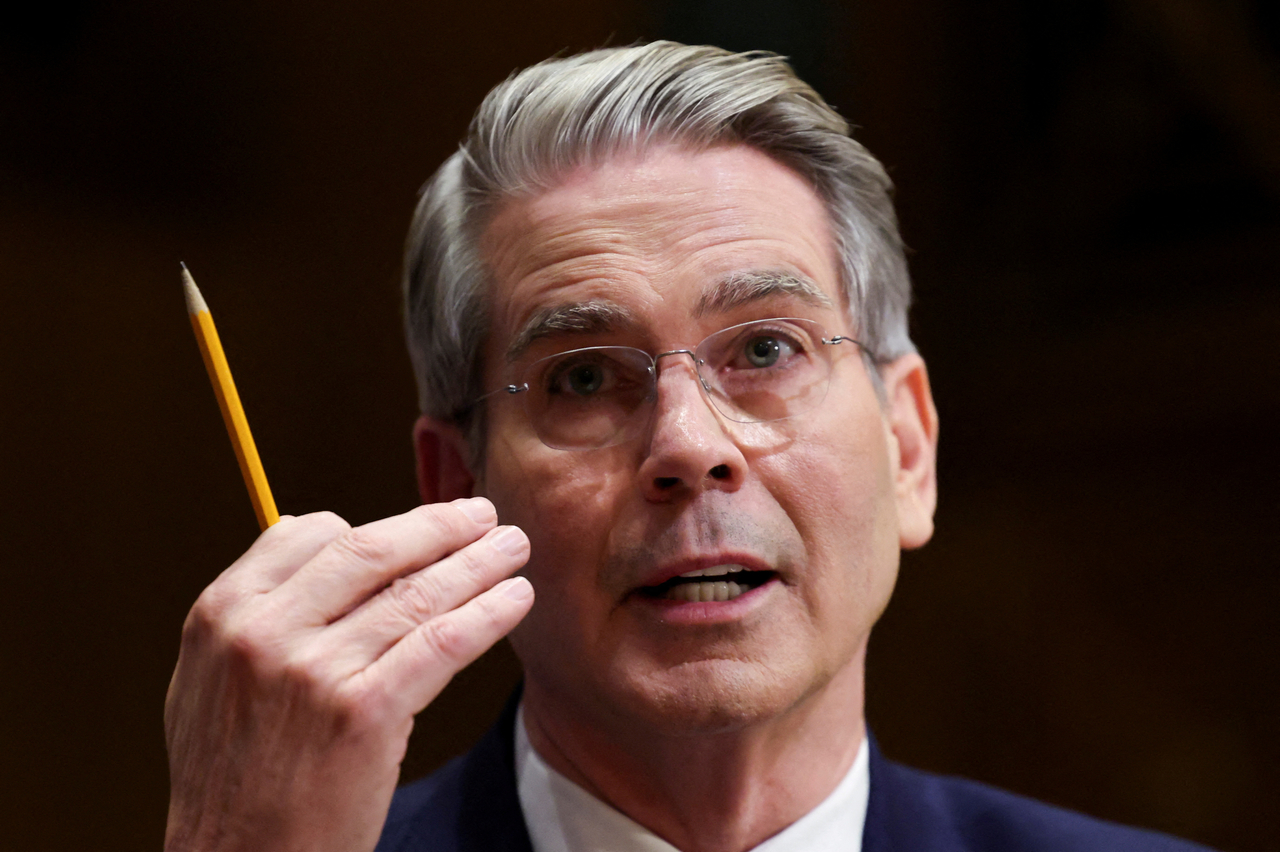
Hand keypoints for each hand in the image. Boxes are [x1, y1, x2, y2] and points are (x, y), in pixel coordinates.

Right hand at [163, 498, 532, 851]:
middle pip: (371, 549)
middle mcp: (263, 631)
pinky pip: (443, 642)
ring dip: (478, 563)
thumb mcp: (210, 680)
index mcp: (222, 611)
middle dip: (439, 525)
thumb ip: (258, 610)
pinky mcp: (364, 712)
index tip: (420, 527)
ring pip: (416, 593)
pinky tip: (515, 599)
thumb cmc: (233, 780)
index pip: (309, 532)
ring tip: (513, 549)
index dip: (374, 526)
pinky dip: (488, 614)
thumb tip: (319, 534)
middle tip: (483, 514)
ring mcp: (313, 671)